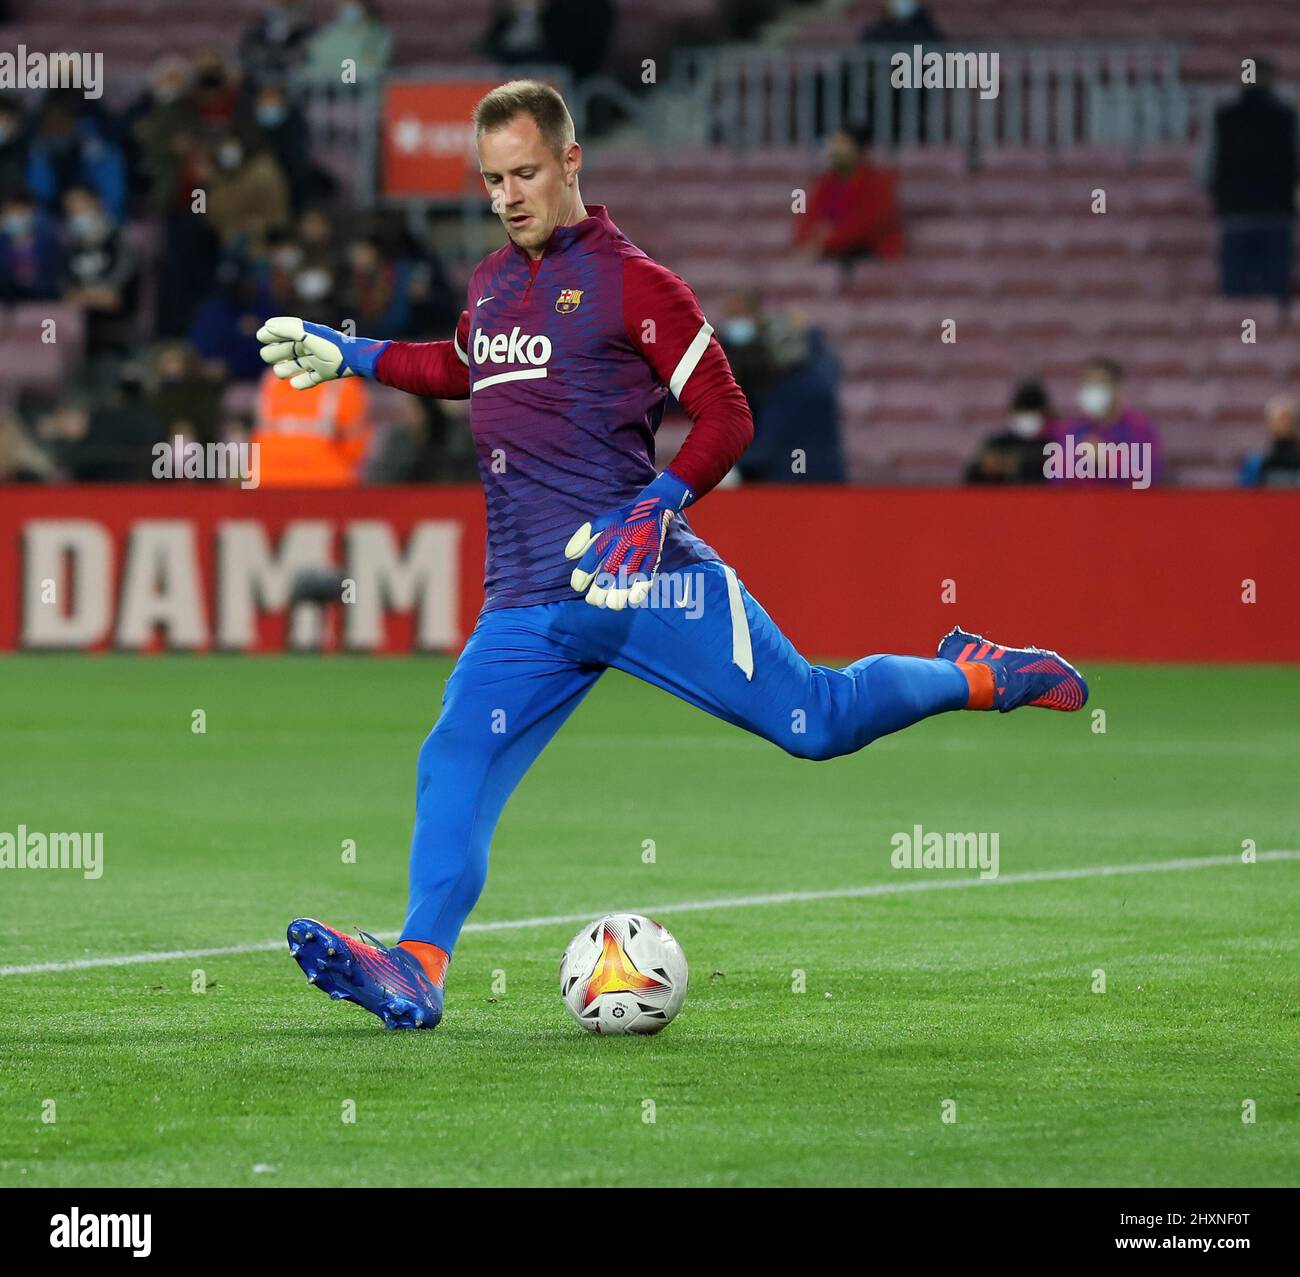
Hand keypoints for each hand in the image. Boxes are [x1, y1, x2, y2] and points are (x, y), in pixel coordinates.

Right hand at [256, 316, 389, 388]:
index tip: (261, 337)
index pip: (281, 333)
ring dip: (283, 369)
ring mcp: (316, 361)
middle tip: (272, 356)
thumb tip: (267, 326)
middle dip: (273, 353)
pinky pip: (307, 380)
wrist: (354, 361)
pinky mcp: (324, 374)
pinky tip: (295, 383)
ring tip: (282, 371)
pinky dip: (300, 383)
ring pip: (292, 366)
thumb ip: (287, 329)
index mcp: (304, 334)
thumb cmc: (330, 345)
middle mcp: (308, 346)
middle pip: (282, 351)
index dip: (270, 334)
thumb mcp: (307, 334)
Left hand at [564, 469, 693, 608]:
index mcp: (610, 533)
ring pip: (629, 574)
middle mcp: (625, 540)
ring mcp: (641, 548)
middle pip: (610, 568)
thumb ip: (583, 538)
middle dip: (600, 589)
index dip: (583, 573)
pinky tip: (632, 599)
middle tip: (593, 601)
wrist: (654, 507)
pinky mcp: (654, 554)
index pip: (593, 555)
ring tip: (610, 604)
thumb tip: (569, 556)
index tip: (577, 587)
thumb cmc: (622, 519)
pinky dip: (641, 588)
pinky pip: (648, 574)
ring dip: (619, 593)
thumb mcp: (600, 522)